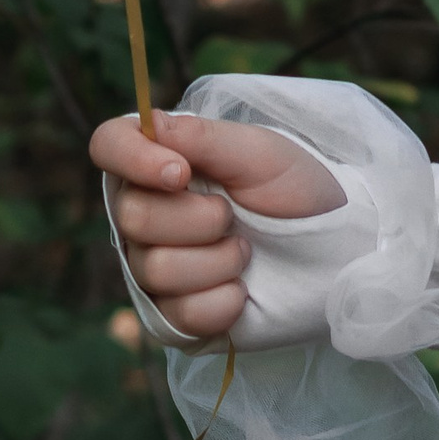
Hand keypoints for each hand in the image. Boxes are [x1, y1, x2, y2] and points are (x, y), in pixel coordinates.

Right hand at [91, 107, 344, 338]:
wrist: (330, 245)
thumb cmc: (291, 188)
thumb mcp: (257, 151)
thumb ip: (201, 137)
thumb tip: (150, 123)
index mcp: (157, 162)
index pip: (108, 145)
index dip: (133, 159)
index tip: (181, 173)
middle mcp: (144, 213)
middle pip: (133, 217)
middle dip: (198, 219)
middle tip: (232, 214)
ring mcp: (153, 267)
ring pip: (156, 269)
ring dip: (217, 260)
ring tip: (244, 250)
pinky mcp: (175, 315)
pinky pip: (181, 314)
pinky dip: (223, 301)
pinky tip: (242, 289)